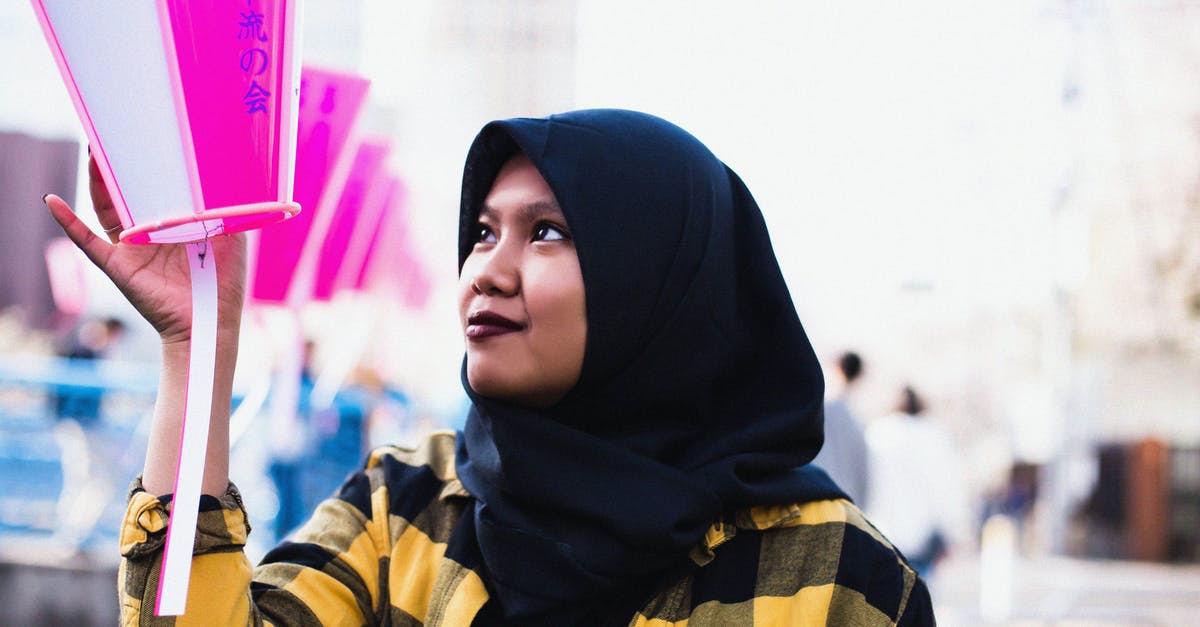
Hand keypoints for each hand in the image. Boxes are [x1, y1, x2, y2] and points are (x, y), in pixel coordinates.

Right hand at [45, 155, 246, 346]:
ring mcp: (131, 248)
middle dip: (119, 166)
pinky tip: (53, 202)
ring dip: (96, 182)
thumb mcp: (230, 237)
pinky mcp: (118, 265)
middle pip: (126, 194)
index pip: (157, 189)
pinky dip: (68, 222)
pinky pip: (87, 242)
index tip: (147, 139)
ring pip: (106, 208)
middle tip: (114, 135)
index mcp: (174, 224)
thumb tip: (228, 177)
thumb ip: (225, 210)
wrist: (210, 323)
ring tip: (92, 153)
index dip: (150, 166)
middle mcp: (148, 233)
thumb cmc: (223, 283)